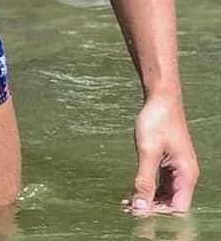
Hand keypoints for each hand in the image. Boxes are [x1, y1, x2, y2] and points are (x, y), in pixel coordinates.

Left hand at [123, 95, 197, 214]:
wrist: (160, 97)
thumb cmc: (157, 120)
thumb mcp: (147, 151)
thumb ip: (144, 180)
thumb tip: (140, 207)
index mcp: (186, 174)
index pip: (177, 209)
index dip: (160, 215)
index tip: (139, 214)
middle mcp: (185, 175)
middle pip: (171, 204)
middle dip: (151, 209)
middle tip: (128, 209)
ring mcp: (177, 169)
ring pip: (164, 195)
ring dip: (148, 200)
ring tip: (126, 204)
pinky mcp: (168, 163)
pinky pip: (160, 184)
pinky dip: (148, 189)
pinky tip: (132, 192)